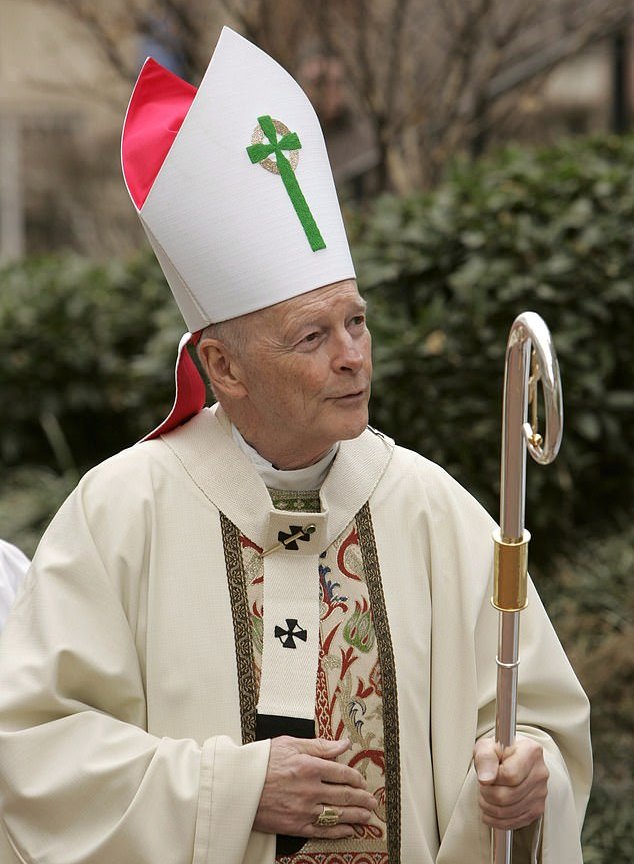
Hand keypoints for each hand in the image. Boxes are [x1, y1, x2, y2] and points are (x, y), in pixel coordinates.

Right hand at [253, 736, 376, 838]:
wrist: (238, 787)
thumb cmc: (262, 762)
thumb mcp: (290, 744)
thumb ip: (320, 745)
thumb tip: (343, 743)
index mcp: (310, 766)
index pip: (342, 773)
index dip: (356, 778)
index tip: (362, 781)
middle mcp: (310, 789)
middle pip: (344, 794)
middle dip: (362, 798)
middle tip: (372, 801)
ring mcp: (304, 809)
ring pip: (338, 814)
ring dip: (356, 816)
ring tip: (368, 817)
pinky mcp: (296, 825)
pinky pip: (323, 830)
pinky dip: (339, 831)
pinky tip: (349, 830)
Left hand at [474, 736, 548, 829]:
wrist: (509, 758)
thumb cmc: (498, 751)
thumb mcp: (486, 746)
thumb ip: (485, 758)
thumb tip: (486, 779)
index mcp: (531, 751)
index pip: (509, 775)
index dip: (491, 778)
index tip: (485, 774)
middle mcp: (540, 772)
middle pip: (507, 796)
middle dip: (487, 794)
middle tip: (482, 787)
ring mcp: (541, 793)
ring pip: (509, 811)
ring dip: (489, 807)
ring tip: (485, 796)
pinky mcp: (537, 809)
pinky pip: (515, 823)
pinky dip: (497, 820)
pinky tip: (491, 809)